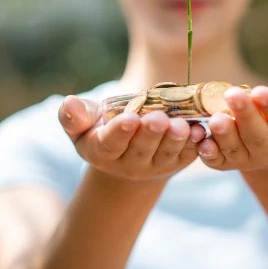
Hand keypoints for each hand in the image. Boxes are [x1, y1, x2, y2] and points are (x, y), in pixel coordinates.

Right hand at [58, 96, 206, 180]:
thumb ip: (74, 116)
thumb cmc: (101, 128)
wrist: (128, 151)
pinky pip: (188, 154)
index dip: (119, 131)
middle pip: (141, 149)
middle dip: (151, 134)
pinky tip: (199, 130)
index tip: (128, 118)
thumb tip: (68, 102)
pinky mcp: (177, 162)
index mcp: (102, 152)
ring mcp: (156, 165)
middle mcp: (129, 164)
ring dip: (175, 140)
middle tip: (159, 118)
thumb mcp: (82, 123)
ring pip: (167, 153)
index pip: (110, 144)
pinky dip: (195, 143)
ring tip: (181, 125)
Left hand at [196, 79, 267, 171]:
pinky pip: (216, 161)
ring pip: (234, 148)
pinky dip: (207, 152)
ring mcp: (247, 158)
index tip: (261, 92)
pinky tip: (200, 139)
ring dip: (223, 134)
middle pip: (256, 135)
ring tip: (216, 118)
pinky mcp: (226, 162)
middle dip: (245, 115)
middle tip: (233, 94)